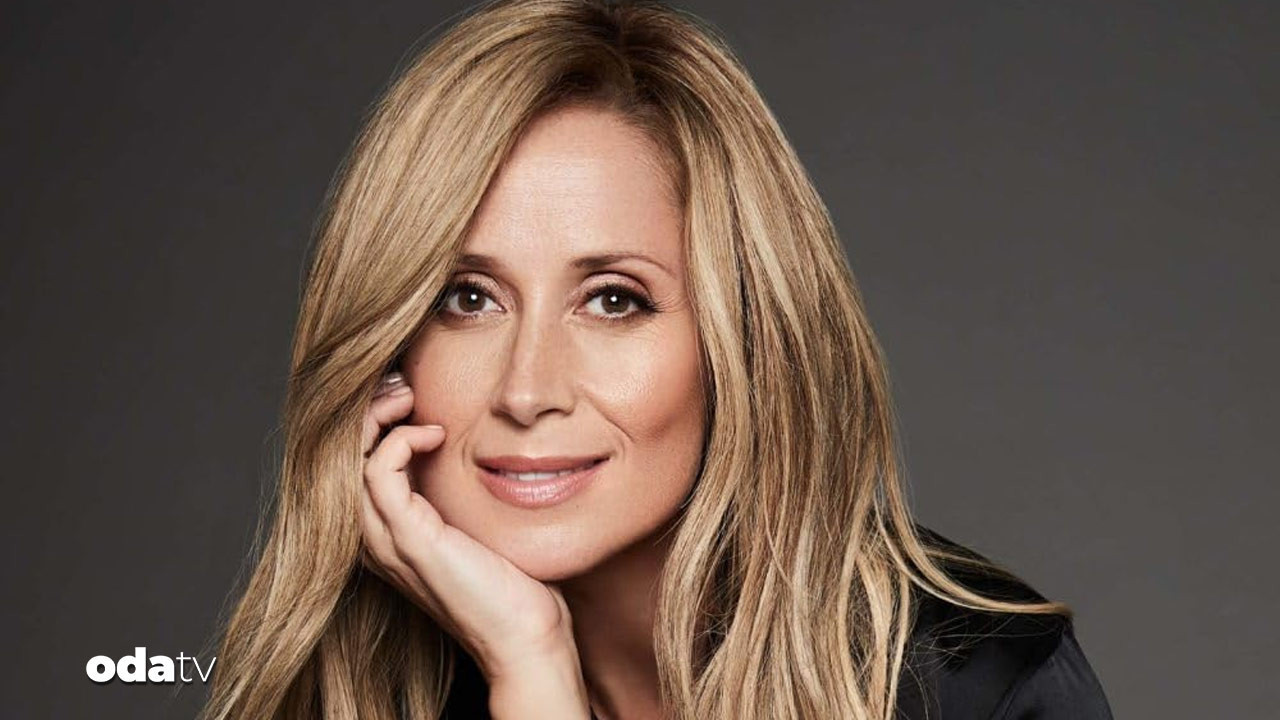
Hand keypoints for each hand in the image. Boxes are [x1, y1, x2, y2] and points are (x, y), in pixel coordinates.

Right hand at [359, 372, 590, 718]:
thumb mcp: (471, 521)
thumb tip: (462, 439)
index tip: (407, 393)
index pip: (351, 463)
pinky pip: (378, 474)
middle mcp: (376, 538)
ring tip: (409, 399)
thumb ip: (452, 488)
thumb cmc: (510, 581)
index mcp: (386, 532)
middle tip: (403, 387)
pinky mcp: (411, 541)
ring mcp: (388, 541)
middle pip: (338, 456)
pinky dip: (400, 442)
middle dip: (364, 410)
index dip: (369, 420)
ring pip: (347, 461)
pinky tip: (433, 435)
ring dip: (376, 418)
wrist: (525, 635)